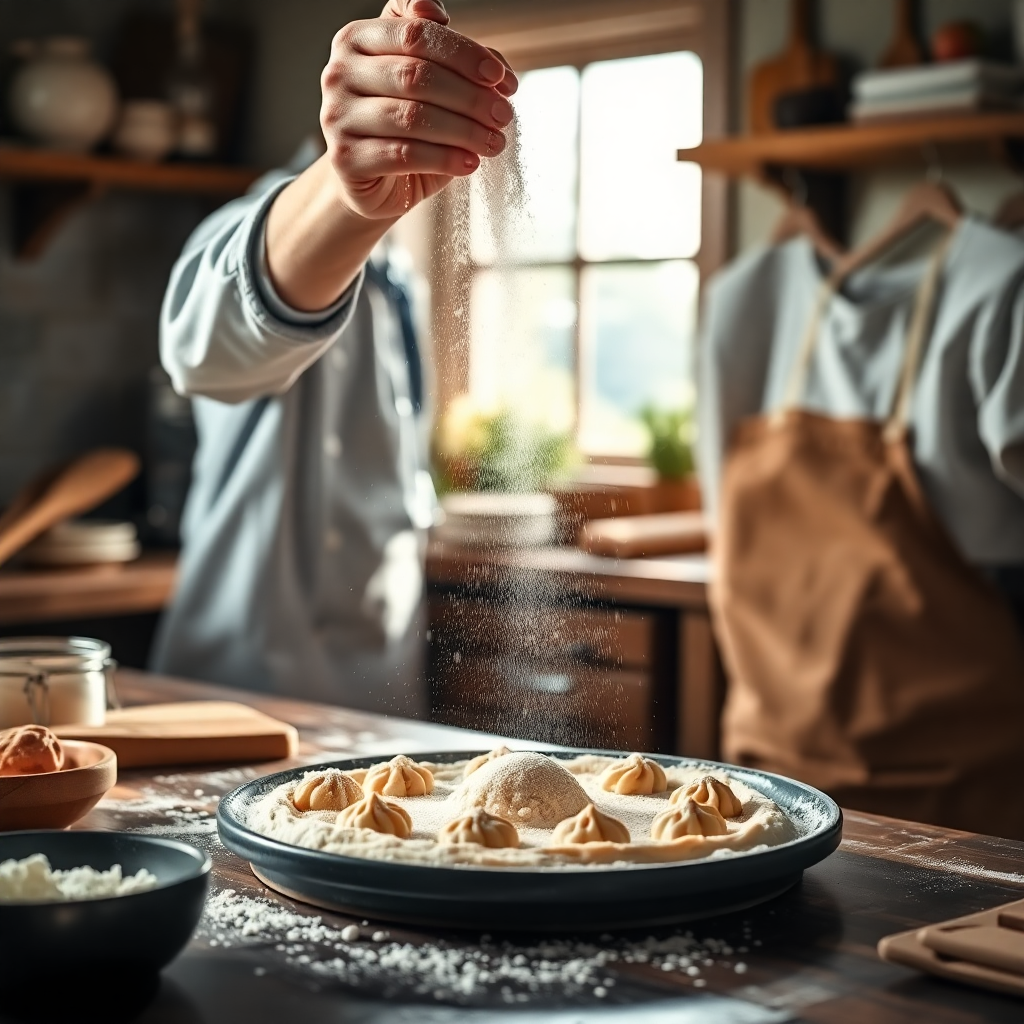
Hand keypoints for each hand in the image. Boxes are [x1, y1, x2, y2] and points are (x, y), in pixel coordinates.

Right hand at [320, 0, 518, 219]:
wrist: (373, 178)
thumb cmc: (403, 124)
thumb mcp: (426, 82)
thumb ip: (453, 59)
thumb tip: (494, 62)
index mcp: (358, 39)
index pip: (416, 33)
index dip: (463, 53)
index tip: (500, 77)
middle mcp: (340, 72)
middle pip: (416, 75)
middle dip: (470, 96)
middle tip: (503, 115)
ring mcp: (338, 116)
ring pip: (412, 116)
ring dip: (464, 130)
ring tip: (494, 142)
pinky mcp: (345, 159)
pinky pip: (403, 155)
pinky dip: (444, 159)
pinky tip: (469, 163)